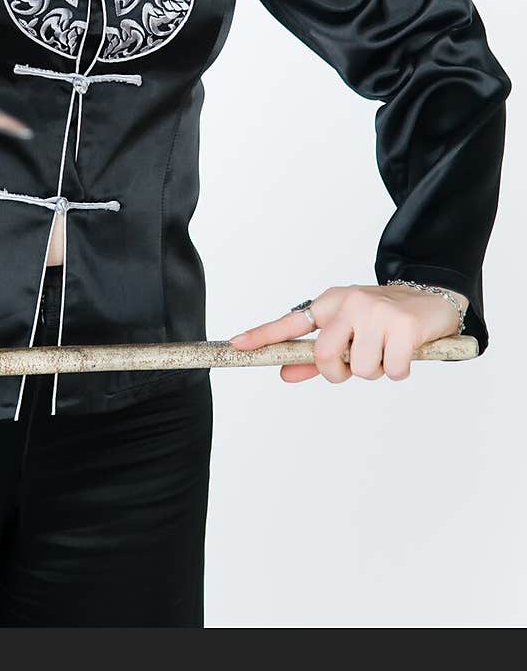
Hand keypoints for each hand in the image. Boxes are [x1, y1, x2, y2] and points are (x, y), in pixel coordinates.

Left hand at [228, 283, 462, 383]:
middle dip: (338, 373)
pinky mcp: (403, 326)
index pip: (291, 322)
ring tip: (388, 351)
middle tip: (355, 366)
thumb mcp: (349, 329)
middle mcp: (350, 303)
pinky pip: (391, 371)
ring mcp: (377, 313)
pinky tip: (406, 352)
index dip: (263, 336)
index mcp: (331, 303)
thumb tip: (284, 373)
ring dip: (376, 371)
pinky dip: (399, 371)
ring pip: (360, 370)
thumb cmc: (385, 318)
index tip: (237, 345)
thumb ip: (316, 355)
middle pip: (324, 357)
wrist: (434, 297)